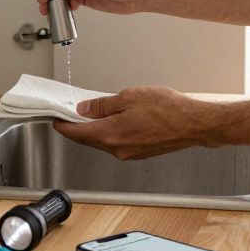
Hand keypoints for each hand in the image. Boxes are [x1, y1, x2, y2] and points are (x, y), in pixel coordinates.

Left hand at [52, 86, 219, 159]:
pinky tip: (114, 120)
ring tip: (93, 112)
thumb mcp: (130, 97)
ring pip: (103, 141)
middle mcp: (118, 149)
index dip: (63, 125)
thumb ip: (103, 105)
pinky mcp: (139, 153)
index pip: (77, 133)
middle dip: (77, 126)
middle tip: (70, 113)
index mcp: (111, 135)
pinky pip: (116, 143)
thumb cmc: (168, 109)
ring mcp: (129, 153)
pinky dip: (110, 132)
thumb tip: (85, 109)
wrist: (194, 124)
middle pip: (88, 139)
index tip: (55, 118)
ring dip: (95, 129)